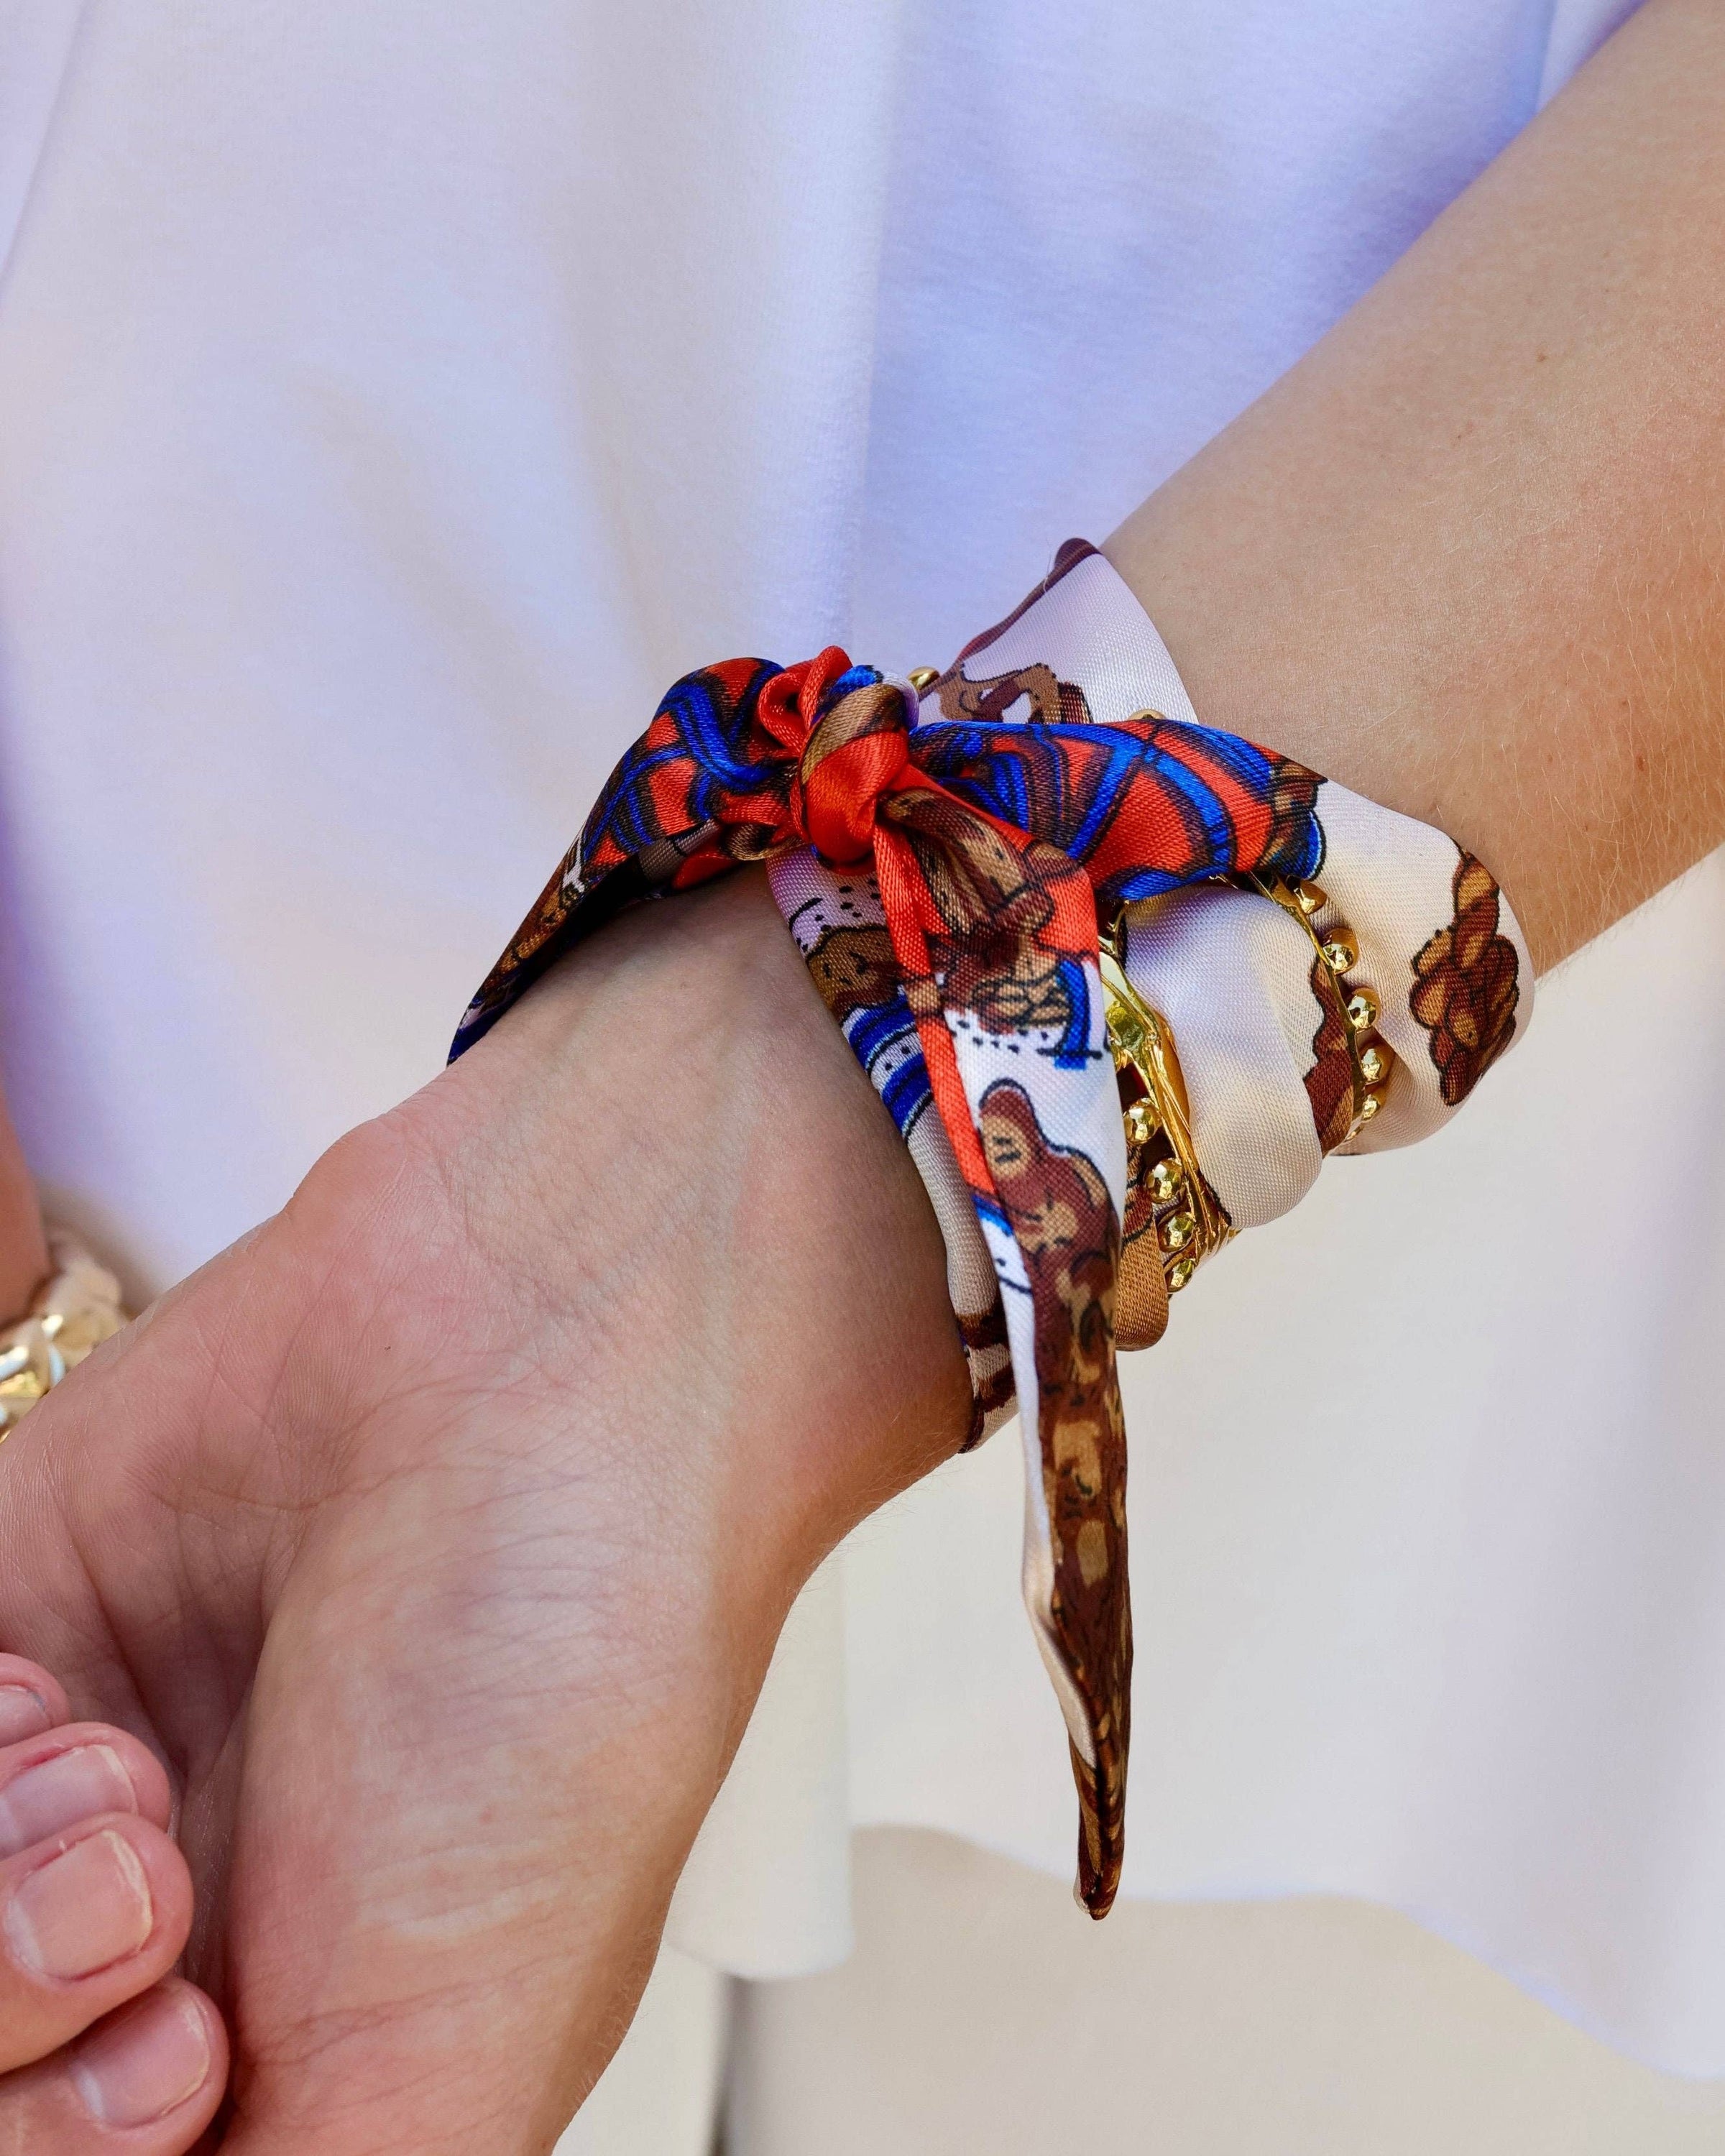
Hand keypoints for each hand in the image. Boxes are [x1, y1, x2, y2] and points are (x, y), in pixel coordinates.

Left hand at [0, 870, 968, 2152]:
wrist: (542, 1352)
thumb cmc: (567, 1677)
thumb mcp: (440, 2096)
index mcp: (295, 2078)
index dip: (66, 2150)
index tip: (189, 2073)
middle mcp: (170, 1946)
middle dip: (13, 2036)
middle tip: (170, 1935)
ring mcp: (65, 1792)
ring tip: (131, 1779)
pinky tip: (66, 1696)